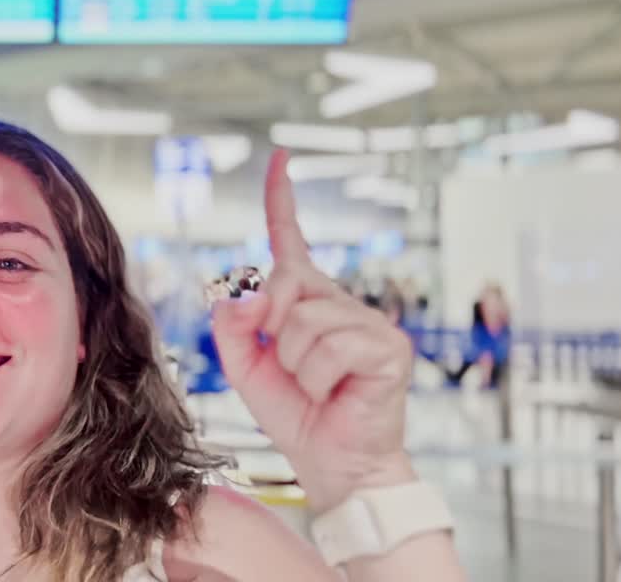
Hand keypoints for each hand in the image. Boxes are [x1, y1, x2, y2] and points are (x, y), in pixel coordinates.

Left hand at [211, 150, 415, 512]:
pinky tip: (337, 393)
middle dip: (270, 331)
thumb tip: (247, 293)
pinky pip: (329, 347)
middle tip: (293, 370)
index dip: (281, 199)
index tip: (279, 158)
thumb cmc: (295, 413)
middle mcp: (341, 301)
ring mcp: (369, 321)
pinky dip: (318, 378)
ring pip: (302, 321)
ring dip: (294, 364)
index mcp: (306, 300)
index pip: (290, 241)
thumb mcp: (244, 366)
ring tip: (317, 386)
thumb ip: (232, 326)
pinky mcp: (389, 347)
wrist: (333, 463)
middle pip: (283, 284)